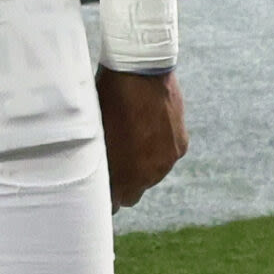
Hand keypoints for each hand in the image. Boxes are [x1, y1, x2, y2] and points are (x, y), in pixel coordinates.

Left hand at [98, 67, 186, 207]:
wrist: (139, 72)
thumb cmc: (107, 99)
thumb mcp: (96, 133)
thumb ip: (98, 160)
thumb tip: (94, 174)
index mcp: (123, 173)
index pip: (115, 202)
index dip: (106, 198)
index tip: (98, 192)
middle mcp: (148, 173)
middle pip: (134, 192)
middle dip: (122, 185)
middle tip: (111, 169)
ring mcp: (167, 160)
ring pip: (151, 175)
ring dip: (140, 166)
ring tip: (127, 144)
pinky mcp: (180, 145)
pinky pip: (165, 157)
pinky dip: (156, 151)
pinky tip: (144, 133)